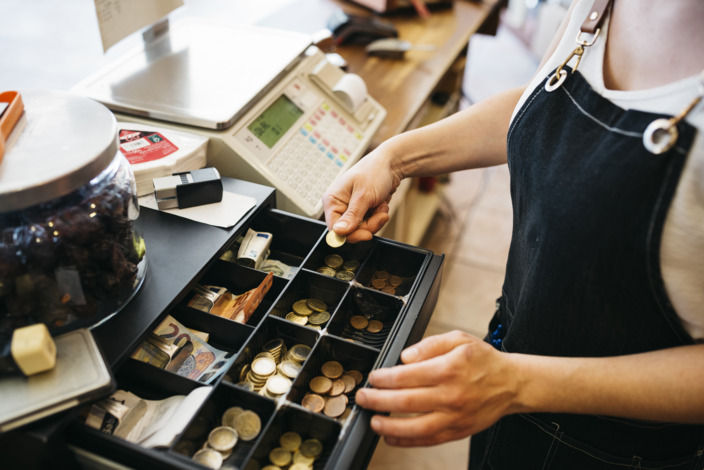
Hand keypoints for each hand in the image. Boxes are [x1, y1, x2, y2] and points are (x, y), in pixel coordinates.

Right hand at [322, 144, 401, 242]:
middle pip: (350, 231)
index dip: (351, 235)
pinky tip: (381, 204)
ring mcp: (351, 209)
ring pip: (362, 229)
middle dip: (368, 225)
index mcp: (332, 200)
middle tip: (380, 214)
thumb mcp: (364, 195)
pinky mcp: (362, 211)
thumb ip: (352, 215)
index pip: (335, 229)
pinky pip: (369, 224)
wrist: (392, 165)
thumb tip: (338, 232)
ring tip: (380, 205)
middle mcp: (340, 206)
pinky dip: (378, 217)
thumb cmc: (374, 172)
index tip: (367, 234)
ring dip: (375, 220)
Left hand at [355, 330, 520, 446]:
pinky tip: (391, 437)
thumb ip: (429, 344)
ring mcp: (454, 416)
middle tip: (362, 398)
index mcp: (448, 369)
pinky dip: (407, 441)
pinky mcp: (458, 431)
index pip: (407, 376)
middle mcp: (450, 395)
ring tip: (372, 421)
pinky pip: (429, 440)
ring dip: (389, 426)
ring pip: (415, 426)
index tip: (372, 377)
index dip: (384, 378)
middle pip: (405, 401)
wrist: (512, 384)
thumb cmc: (483, 360)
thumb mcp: (459, 339)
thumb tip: (404, 357)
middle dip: (377, 400)